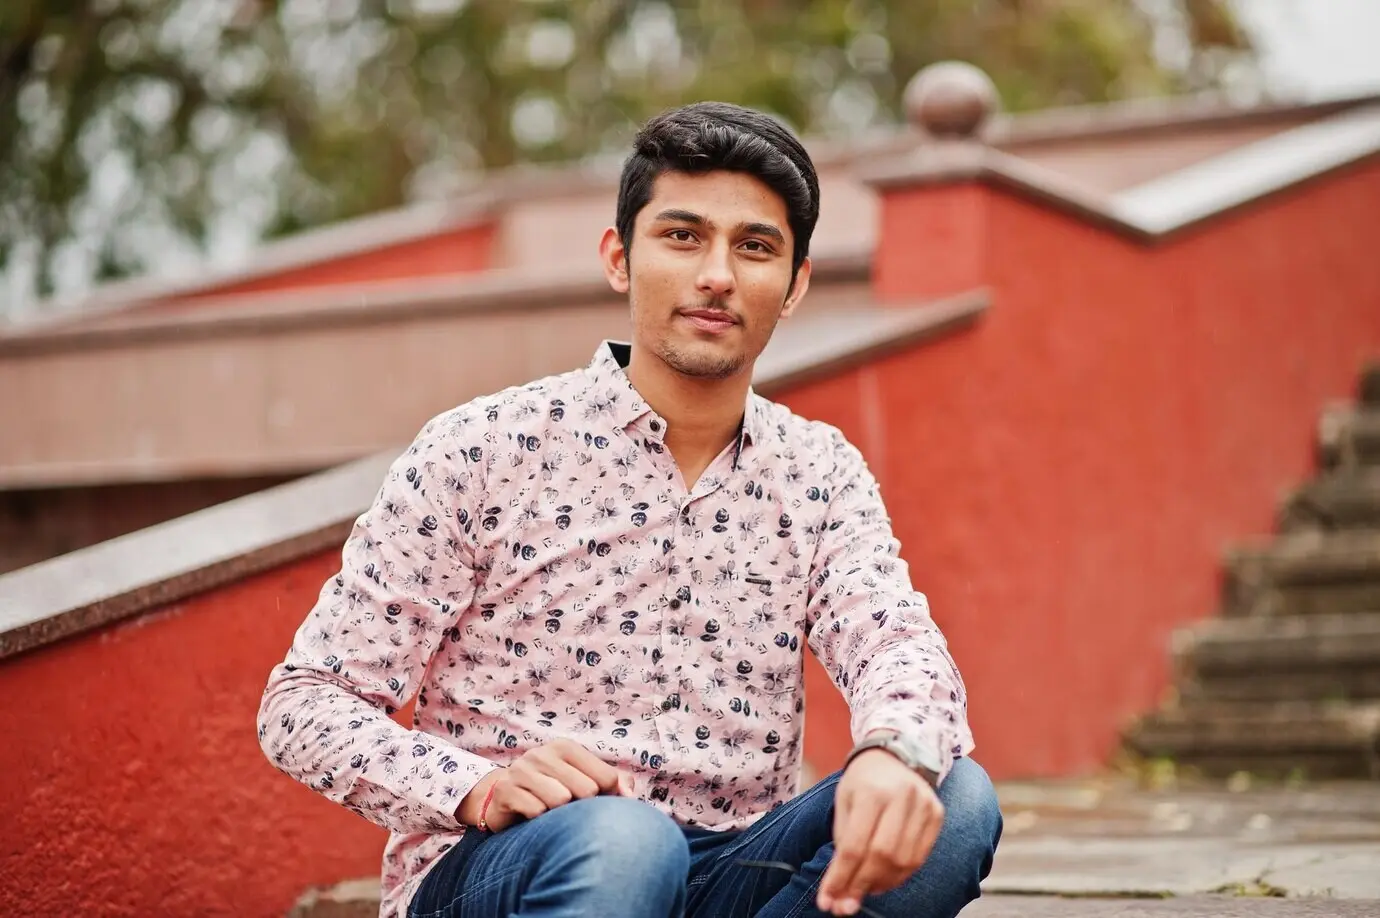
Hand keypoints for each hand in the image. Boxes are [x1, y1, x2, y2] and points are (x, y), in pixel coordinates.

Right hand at [457, 738, 631, 832]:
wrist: (503, 799)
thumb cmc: (551, 791)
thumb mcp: (582, 781)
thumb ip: (613, 783)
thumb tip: (629, 796)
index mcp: (565, 748)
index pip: (606, 778)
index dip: (608, 798)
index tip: (594, 803)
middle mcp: (543, 753)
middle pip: (587, 790)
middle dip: (582, 807)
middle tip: (567, 808)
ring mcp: (522, 770)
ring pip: (561, 800)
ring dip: (559, 814)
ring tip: (549, 811)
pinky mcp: (506, 790)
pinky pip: (536, 811)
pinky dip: (538, 820)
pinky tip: (531, 817)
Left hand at [816, 748, 944, 915]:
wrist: (896, 755)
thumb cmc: (863, 781)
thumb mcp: (843, 802)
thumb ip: (841, 843)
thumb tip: (837, 890)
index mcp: (872, 791)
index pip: (854, 845)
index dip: (840, 878)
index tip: (827, 900)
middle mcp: (902, 797)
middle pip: (882, 856)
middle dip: (861, 886)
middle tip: (845, 905)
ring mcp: (924, 806)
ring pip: (904, 861)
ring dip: (881, 884)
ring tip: (863, 890)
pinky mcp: (937, 815)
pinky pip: (920, 857)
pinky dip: (900, 876)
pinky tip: (884, 880)